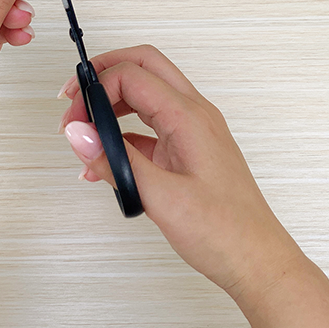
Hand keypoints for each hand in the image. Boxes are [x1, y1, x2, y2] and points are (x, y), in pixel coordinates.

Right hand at [59, 45, 328, 327]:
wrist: (254, 260)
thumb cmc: (224, 231)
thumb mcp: (160, 197)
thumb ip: (116, 161)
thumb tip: (80, 134)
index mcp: (190, 118)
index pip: (132, 76)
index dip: (96, 91)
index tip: (74, 118)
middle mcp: (194, 116)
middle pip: (143, 67)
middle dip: (104, 75)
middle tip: (74, 99)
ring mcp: (193, 132)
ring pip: (146, 95)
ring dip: (112, 105)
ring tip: (85, 134)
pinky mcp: (188, 151)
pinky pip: (149, 127)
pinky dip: (122, 135)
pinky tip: (104, 162)